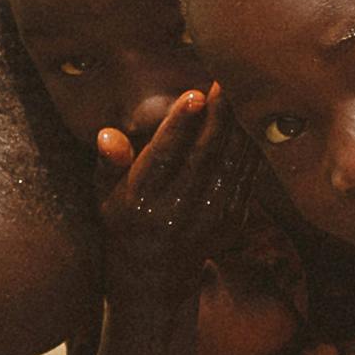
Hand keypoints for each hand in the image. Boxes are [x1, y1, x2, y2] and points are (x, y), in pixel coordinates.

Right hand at [98, 86, 249, 298]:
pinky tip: (248, 122)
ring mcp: (209, 221)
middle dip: (218, 116)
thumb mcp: (104, 195)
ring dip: (238, 126)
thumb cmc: (125, 219)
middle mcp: (177, 213)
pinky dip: (250, 147)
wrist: (155, 274)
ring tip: (240, 91)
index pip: (163, 158)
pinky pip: (247, 177)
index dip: (179, 126)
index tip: (194, 95)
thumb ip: (108, 163)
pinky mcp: (233, 223)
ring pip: (230, 164)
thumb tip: (108, 135)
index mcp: (141, 202)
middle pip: (203, 156)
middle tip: (226, 80)